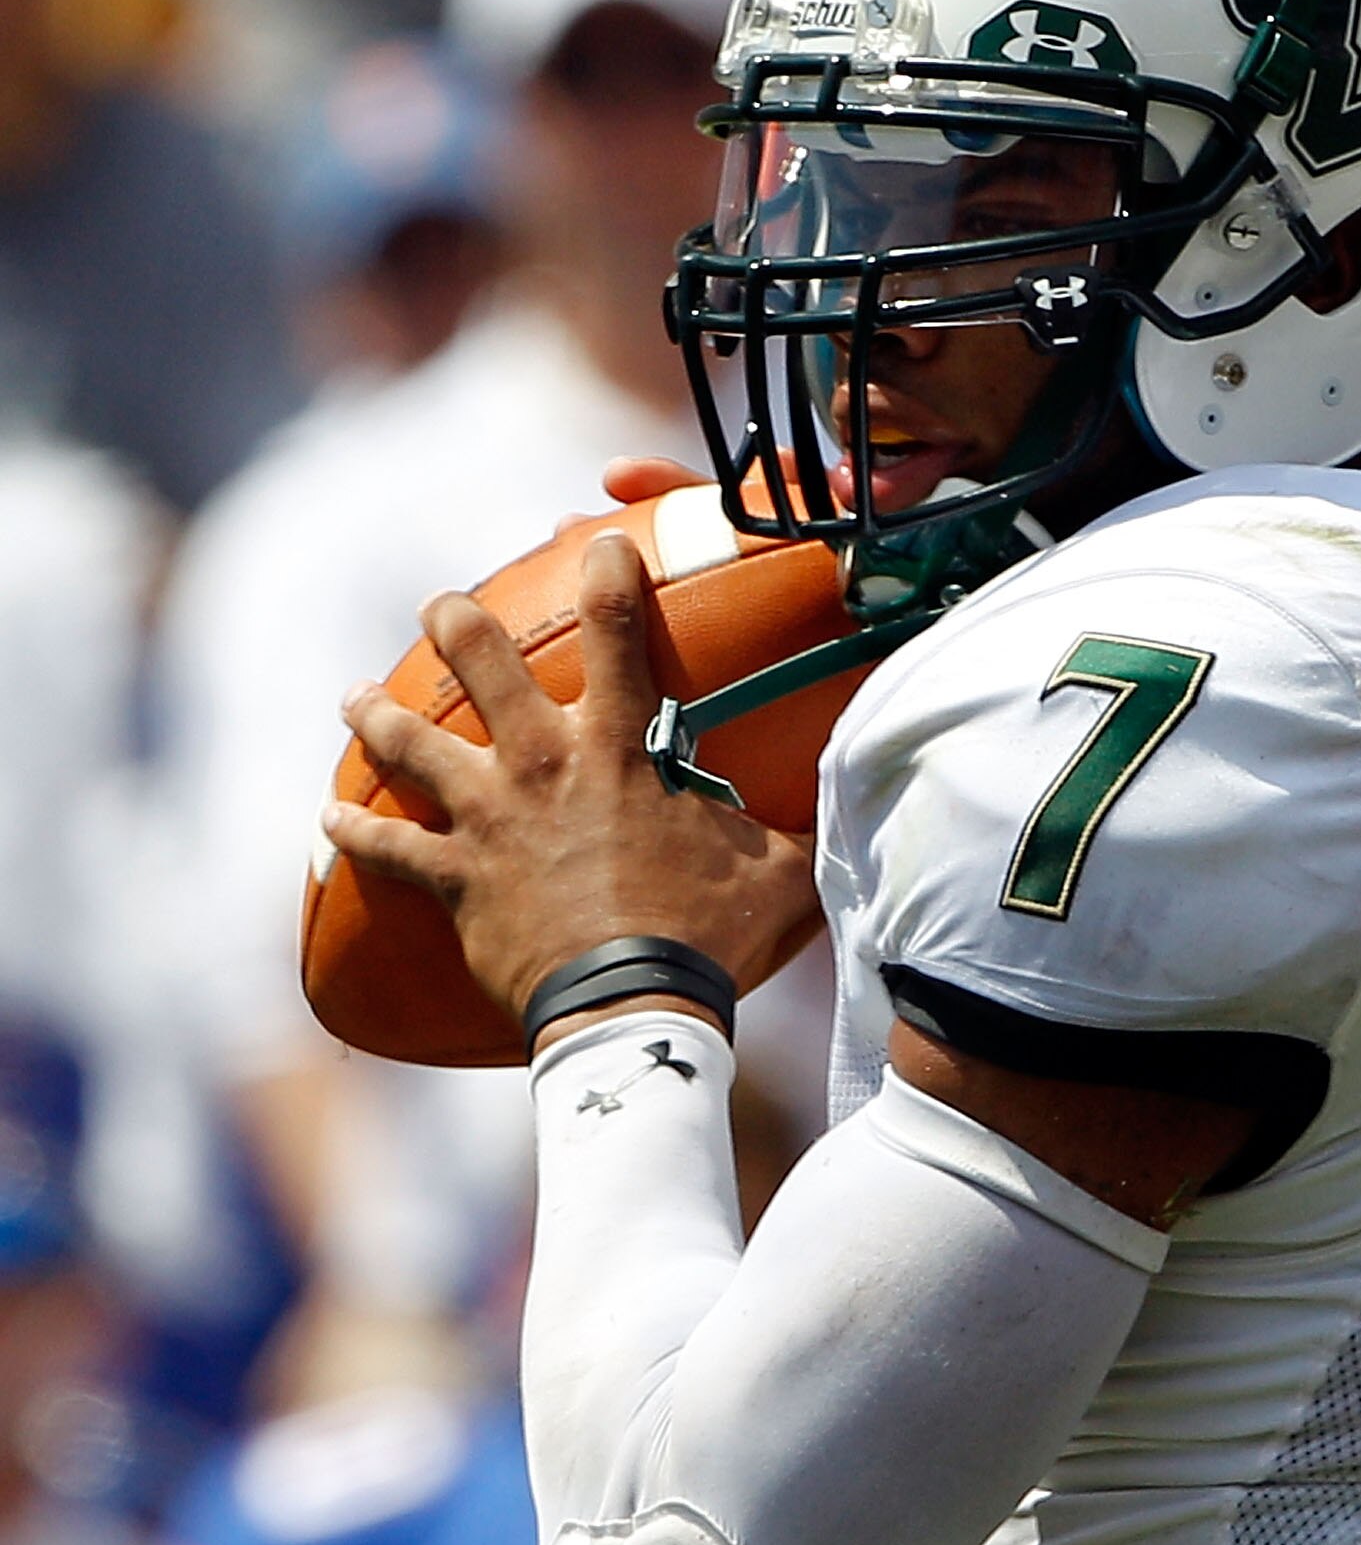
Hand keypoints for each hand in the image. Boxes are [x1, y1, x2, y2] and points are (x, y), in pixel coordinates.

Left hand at [324, 533, 822, 1046]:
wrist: (629, 1006)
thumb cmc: (707, 937)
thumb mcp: (776, 874)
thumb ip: (797, 830)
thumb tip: (849, 802)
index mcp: (619, 749)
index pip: (618, 629)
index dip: (609, 569)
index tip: (598, 538)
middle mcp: (541, 766)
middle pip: (481, 662)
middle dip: (454, 619)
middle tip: (441, 606)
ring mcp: (487, 819)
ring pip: (409, 744)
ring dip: (375, 715)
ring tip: (351, 698)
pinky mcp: (452, 878)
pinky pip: (387, 847)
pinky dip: (353, 834)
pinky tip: (327, 820)